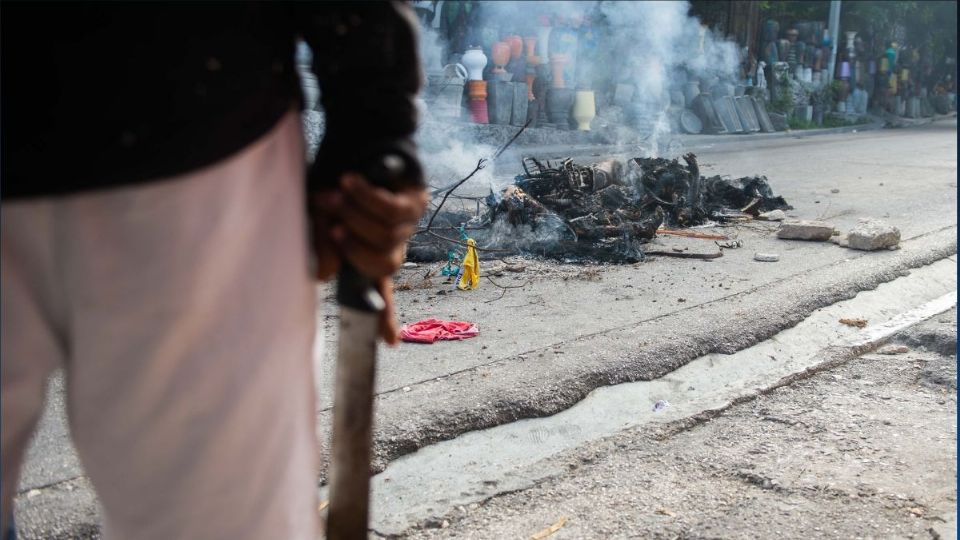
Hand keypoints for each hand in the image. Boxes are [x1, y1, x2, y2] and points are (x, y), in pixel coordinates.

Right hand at [311, 173, 427, 344]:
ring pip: (387, 235)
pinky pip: (391, 209)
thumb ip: (319, 247)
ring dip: (355, 216)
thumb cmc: (331, 185)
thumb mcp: (315, 218)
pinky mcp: (415, 199)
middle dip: (355, 247)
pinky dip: (366, 197)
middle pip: (385, 265)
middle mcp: (393, 244)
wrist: (353, 143)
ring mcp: (408, 224)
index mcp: (370, 255)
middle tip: (332, 225)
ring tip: (335, 194)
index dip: (385, 317)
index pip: (381, 291)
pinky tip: (349, 182)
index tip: (389, 342)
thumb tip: (326, 275)